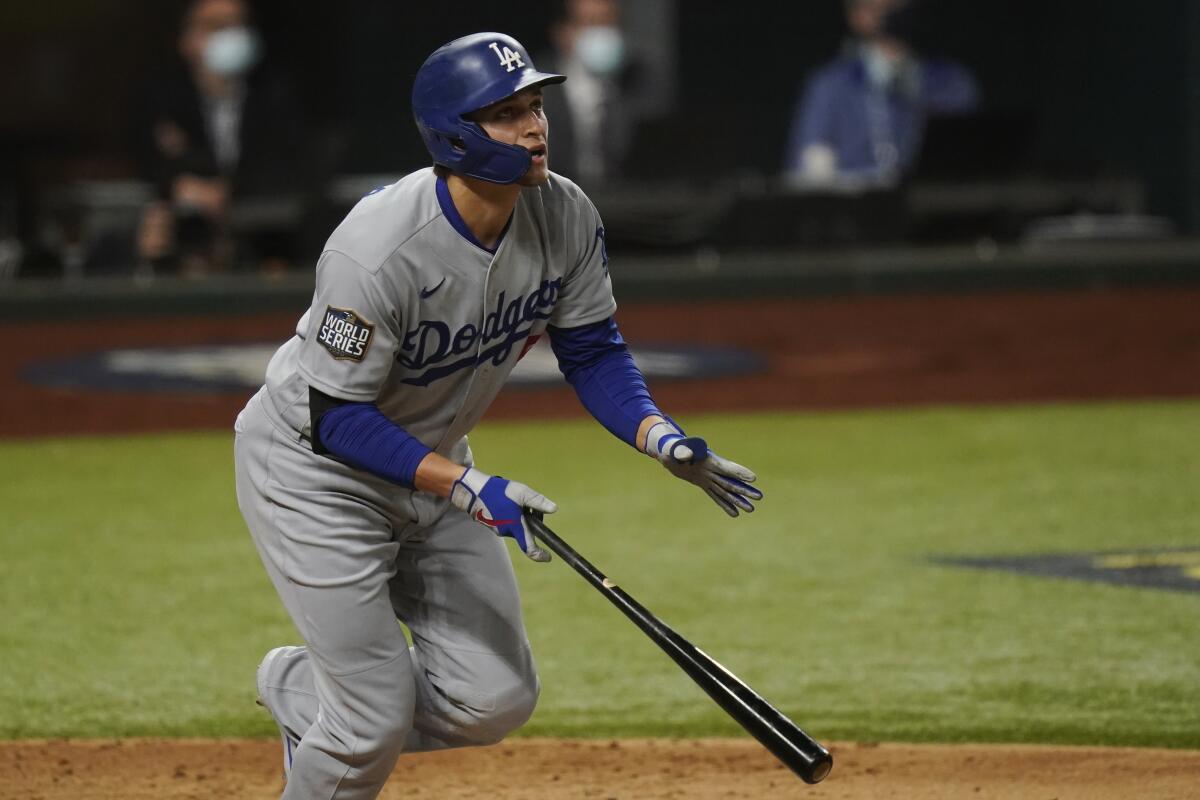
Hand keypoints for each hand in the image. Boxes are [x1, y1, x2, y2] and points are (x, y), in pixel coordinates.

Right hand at [450, 467, 556, 561]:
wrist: (473, 491)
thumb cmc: (498, 492)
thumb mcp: (522, 493)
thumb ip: (538, 502)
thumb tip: (554, 509)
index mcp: (516, 526)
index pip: (529, 548)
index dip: (540, 555)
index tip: (548, 557)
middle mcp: (506, 531)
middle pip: (525, 531)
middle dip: (530, 520)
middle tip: (527, 504)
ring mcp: (497, 529)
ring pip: (515, 525)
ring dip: (519, 516)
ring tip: (513, 499)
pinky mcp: (491, 524)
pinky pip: (506, 522)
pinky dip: (510, 515)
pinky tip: (504, 502)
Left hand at [644, 421, 762, 516]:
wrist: (671, 453)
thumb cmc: (673, 449)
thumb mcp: (675, 449)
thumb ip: (682, 452)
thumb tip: (686, 456)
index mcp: (708, 460)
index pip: (726, 468)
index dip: (739, 472)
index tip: (753, 478)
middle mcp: (712, 470)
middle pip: (730, 482)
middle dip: (745, 490)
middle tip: (760, 497)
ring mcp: (709, 478)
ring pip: (726, 491)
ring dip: (739, 500)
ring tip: (751, 510)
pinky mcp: (705, 485)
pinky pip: (716, 496)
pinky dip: (725, 505)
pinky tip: (736, 514)